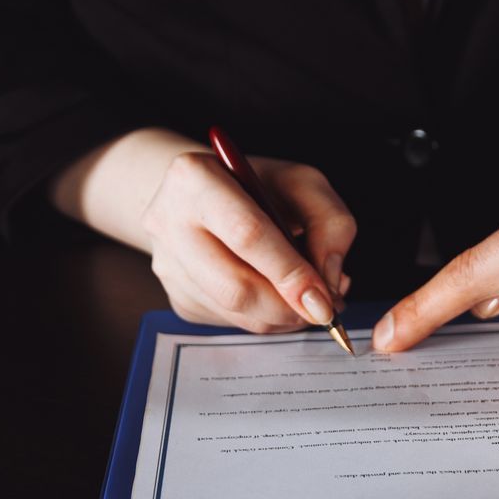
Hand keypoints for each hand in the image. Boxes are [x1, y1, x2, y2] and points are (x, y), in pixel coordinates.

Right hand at [51, 128, 355, 332]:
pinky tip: (275, 293)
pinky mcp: (177, 296)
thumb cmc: (257, 185)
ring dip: (280, 317)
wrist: (205, 196)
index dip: (290, 273)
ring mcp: (167, 264)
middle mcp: (169, 221)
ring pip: (234, 312)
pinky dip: (264, 317)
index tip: (324, 301)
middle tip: (322, 308)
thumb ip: (330, 223)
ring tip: (305, 297)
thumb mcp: (303, 182)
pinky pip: (228, 322)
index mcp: (194, 177)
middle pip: (235, 288)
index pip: (247, 234)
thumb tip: (329, 284)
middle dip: (287, 308)